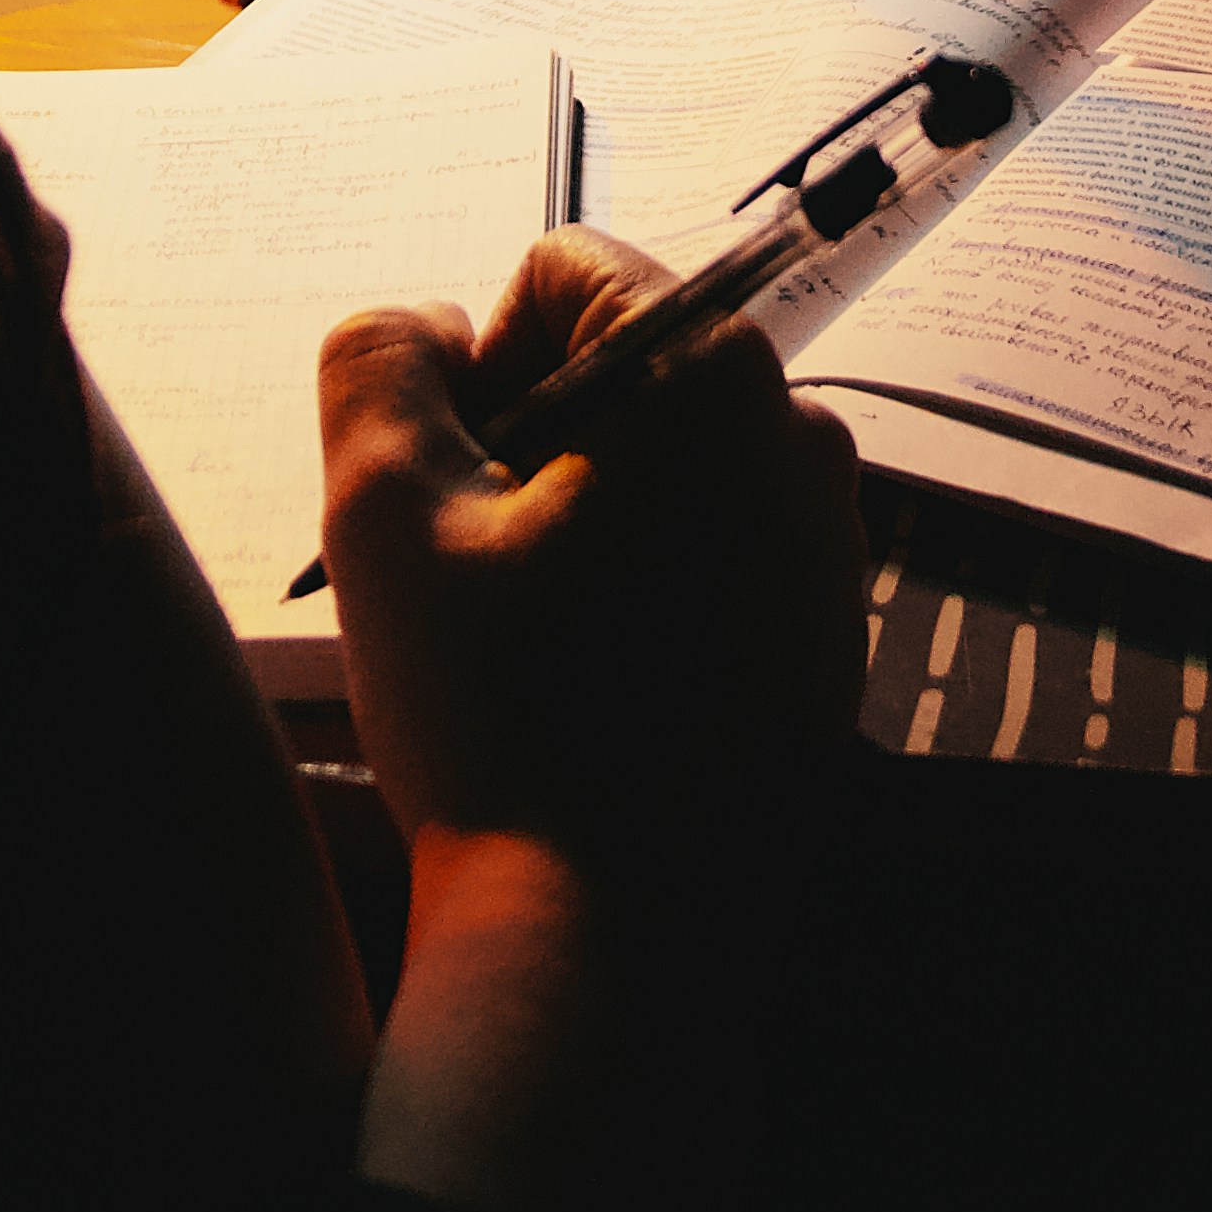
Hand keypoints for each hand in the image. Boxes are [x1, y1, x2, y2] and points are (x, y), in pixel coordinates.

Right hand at [315, 228, 865, 858]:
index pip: (568, 272)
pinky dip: (649, 591)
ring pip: (668, 467)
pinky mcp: (830, 630)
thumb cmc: (503, 720)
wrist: (615, 939)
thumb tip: (433, 330)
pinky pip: (716, 553)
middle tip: (483, 577)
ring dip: (587, 521)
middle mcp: (800, 437)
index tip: (461, 488)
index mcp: (711, 377)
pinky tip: (599, 690)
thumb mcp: (383, 511)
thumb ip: (381, 362)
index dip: (481, 365)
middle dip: (535, 443)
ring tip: (537, 644)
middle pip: (627, 369)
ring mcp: (829, 540)